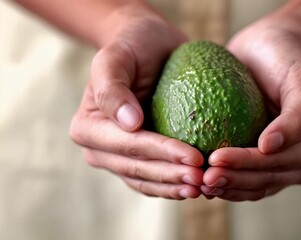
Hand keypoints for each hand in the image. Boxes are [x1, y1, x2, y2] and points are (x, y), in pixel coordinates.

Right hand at [69, 3, 203, 199]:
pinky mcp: (137, 160)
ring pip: (146, 181)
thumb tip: (129, 124)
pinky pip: (154, 180)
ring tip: (203, 188)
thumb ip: (113, 87)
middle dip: (172, 176)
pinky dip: (173, 185)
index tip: (195, 158)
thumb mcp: (116, 56)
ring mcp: (117, 158)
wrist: (146, 47)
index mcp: (88, 127)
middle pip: (138, 168)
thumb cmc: (132, 46)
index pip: (130, 145)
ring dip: (174, 187)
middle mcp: (99, 148)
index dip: (162, 154)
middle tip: (204, 179)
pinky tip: (196, 186)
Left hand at [201, 13, 300, 200]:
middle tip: (203, 177)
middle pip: (267, 180)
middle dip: (234, 181)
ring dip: (227, 188)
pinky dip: (224, 183)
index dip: (249, 164)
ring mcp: (279, 165)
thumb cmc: (285, 60)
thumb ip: (296, 116)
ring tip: (199, 182)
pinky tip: (201, 179)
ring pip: (253, 187)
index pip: (282, 162)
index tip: (216, 158)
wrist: (266, 51)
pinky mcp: (258, 162)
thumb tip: (270, 148)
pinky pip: (242, 181)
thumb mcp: (300, 80)